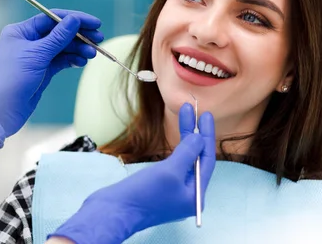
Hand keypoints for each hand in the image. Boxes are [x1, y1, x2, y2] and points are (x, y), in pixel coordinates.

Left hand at [0, 9, 102, 147]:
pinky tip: (82, 61)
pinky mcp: (41, 71)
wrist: (1, 110)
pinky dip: (72, 59)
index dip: (74, 19)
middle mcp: (28, 41)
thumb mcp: (37, 55)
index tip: (94, 23)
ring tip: (92, 54)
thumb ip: (58, 37)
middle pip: (59, 32)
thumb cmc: (13, 79)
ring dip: (78, 49)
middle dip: (79, 35)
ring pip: (62, 47)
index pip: (52, 18)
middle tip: (99, 39)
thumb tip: (74, 20)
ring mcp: (35, 57)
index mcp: (21, 31)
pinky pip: (60, 60)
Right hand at [49, 103, 215, 243]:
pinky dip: (175, 150)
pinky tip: (176, 138)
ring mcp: (173, 192)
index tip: (204, 115)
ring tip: (185, 116)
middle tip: (193, 110)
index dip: (206, 136)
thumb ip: (187, 153)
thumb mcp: (170, 171)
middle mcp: (187, 195)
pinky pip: (173, 166)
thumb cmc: (144, 193)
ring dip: (184, 138)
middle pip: (195, 159)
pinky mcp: (159, 189)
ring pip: (184, 160)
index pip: (206, 160)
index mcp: (195, 195)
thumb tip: (199, 138)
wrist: (114, 211)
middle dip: (194, 133)